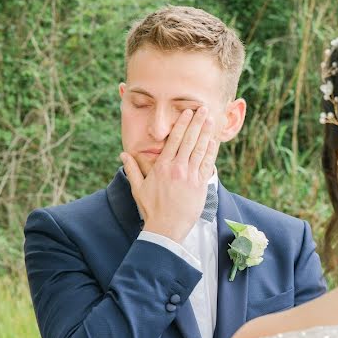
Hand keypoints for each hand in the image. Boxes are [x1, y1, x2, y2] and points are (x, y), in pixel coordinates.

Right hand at [121, 107, 217, 241]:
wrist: (166, 228)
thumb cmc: (151, 209)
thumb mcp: (138, 188)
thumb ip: (132, 169)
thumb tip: (123, 154)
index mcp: (162, 166)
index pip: (174, 140)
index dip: (182, 124)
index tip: (187, 113)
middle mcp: (177, 168)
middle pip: (189, 140)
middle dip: (197, 123)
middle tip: (204, 109)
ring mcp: (190, 176)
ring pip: (200, 149)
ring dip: (206, 133)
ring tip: (211, 120)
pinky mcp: (200, 186)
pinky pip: (207, 164)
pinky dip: (211, 151)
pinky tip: (214, 141)